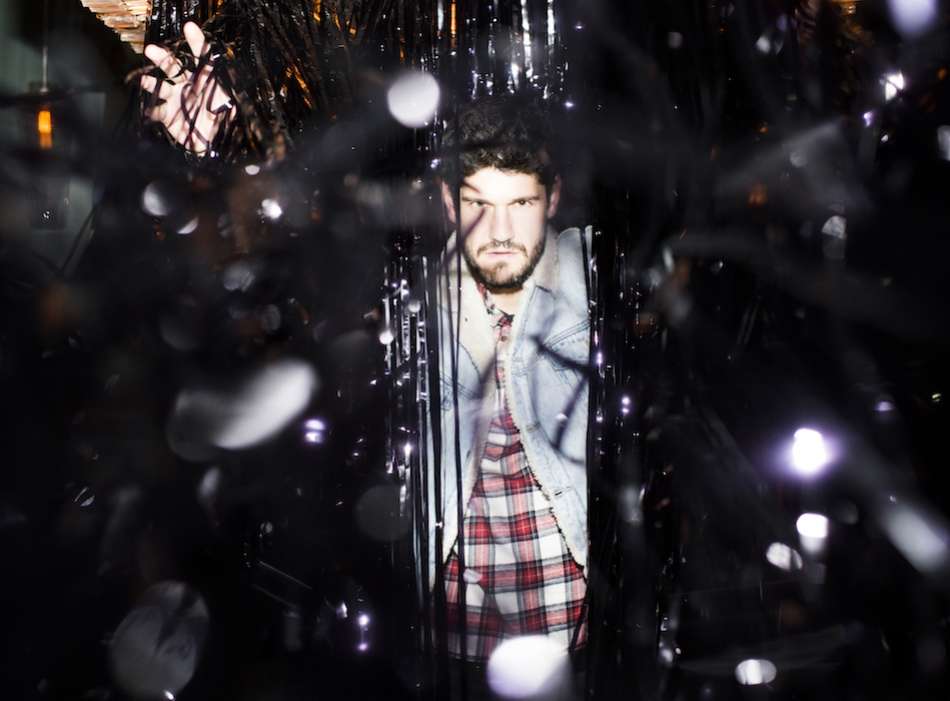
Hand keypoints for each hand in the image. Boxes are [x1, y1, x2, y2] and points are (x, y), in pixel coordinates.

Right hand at [140, 22, 233, 154]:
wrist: (216, 141)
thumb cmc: (224, 117)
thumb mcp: (231, 99)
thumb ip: (227, 85)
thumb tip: (226, 73)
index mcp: (203, 77)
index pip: (200, 56)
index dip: (196, 42)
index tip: (190, 27)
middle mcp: (186, 84)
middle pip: (172, 67)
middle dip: (162, 58)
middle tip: (150, 50)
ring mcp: (175, 99)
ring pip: (160, 87)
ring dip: (150, 83)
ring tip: (142, 81)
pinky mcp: (168, 115)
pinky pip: (157, 111)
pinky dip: (152, 111)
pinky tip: (148, 110)